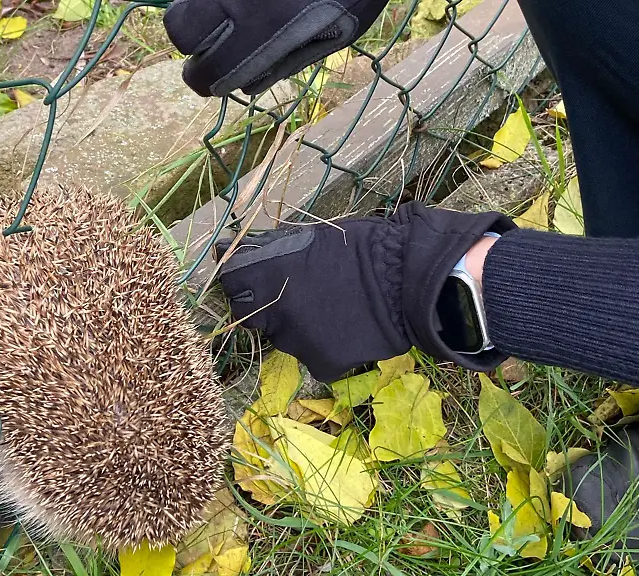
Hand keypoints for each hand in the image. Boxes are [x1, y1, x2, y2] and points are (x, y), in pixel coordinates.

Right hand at [162, 0, 389, 96]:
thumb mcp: (338, 35)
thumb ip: (287, 62)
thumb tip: (247, 86)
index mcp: (263, 28)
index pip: (206, 69)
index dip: (204, 81)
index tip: (212, 80)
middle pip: (179, 28)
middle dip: (193, 42)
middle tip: (218, 43)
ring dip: (202, 12)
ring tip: (233, 15)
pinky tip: (250, 0)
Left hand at [213, 202, 517, 381]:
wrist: (408, 281)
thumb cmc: (366, 247)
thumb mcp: (316, 237)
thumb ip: (281, 252)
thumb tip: (256, 254)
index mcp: (268, 273)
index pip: (230, 281)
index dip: (238, 279)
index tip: (245, 277)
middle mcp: (273, 310)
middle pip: (252, 315)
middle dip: (264, 306)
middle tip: (296, 296)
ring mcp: (296, 341)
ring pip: (284, 338)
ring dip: (296, 327)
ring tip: (329, 312)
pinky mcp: (321, 363)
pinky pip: (315, 357)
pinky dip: (325, 347)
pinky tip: (346, 330)